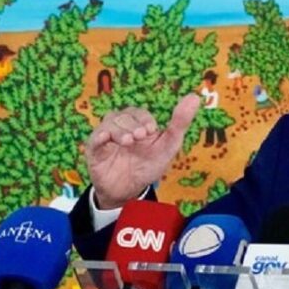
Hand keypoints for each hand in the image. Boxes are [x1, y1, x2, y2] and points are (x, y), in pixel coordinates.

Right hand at [85, 95, 200, 208]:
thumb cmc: (149, 165)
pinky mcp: (95, 150)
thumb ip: (180, 122)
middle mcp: (121, 127)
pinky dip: (100, 136)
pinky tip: (107, 138)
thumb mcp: (168, 145)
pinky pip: (94, 139)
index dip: (144, 118)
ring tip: (129, 141)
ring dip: (120, 130)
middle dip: (133, 124)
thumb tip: (195, 97)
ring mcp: (107, 137)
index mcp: (138, 124)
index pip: (138, 112)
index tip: (152, 130)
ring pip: (109, 123)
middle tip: (141, 136)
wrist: (130, 191)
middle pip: (123, 115)